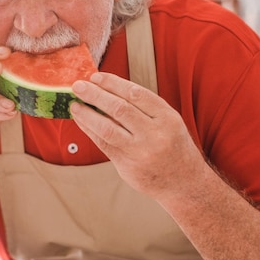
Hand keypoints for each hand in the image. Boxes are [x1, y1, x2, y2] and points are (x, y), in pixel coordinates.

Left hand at [70, 72, 206, 197]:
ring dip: (87, 114)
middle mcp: (155, 134)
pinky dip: (89, 130)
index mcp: (167, 118)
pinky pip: (103, 144)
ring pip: (107, 128)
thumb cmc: (173, 147)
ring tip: (74, 104)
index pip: (136, 94)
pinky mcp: (127, 165)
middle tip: (78, 86)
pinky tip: (81, 121)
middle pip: (119, 108)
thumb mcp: (169, 123)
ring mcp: (140, 151)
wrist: (184, 183)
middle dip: (95, 95)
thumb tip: (108, 90)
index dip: (113, 83)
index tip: (96, 77)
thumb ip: (144, 109)